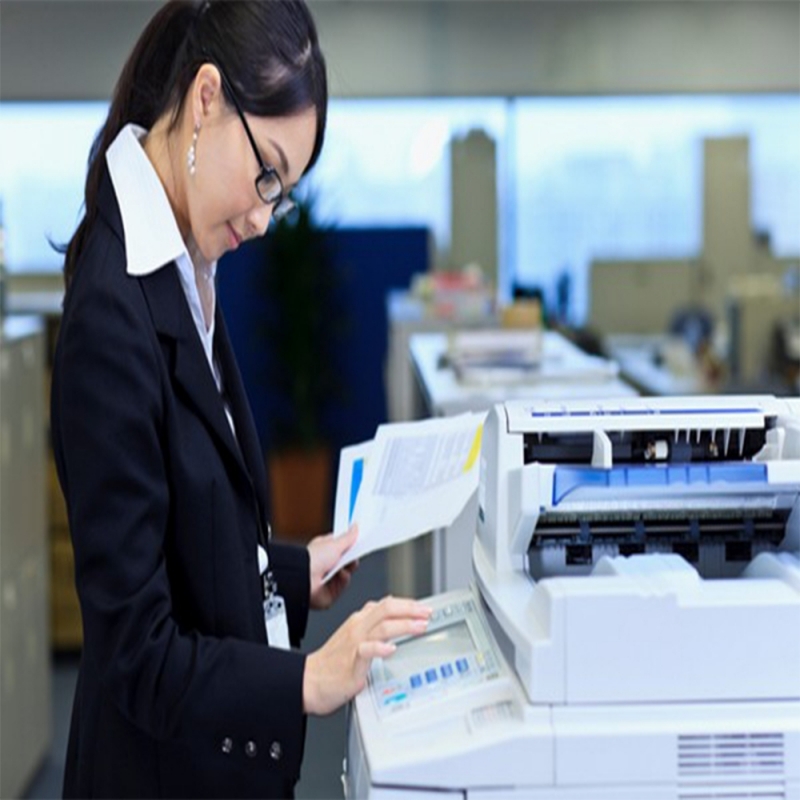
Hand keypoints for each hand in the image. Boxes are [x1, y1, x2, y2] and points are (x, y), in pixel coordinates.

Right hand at [302, 595, 432, 715]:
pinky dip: (380, 648)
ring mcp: (355, 643)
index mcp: (358, 621)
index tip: (423, 608)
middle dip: (411, 609)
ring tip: (420, 627)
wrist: (308, 681)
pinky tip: (392, 649)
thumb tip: (389, 615)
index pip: (385, 604)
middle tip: (428, 613)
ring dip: (404, 625)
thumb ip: (370, 626)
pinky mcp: (351, 661)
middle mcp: (358, 628)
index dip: (407, 604)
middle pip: (387, 609)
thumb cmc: (331, 663)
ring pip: (382, 626)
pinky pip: (367, 650)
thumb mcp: (352, 637)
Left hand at [307, 524, 358, 609]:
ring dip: (348, 569)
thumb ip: (348, 537)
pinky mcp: (330, 592)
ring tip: (344, 566)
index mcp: (323, 550)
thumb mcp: (335, 544)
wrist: (303, 578)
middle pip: (346, 561)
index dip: (350, 544)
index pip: (340, 546)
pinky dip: (344, 580)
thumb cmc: (312, 559)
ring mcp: (327, 578)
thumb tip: (355, 527)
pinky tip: (340, 575)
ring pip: (347, 573)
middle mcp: (325, 564)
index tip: (359, 541)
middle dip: (352, 558)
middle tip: (354, 554)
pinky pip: (343, 585)